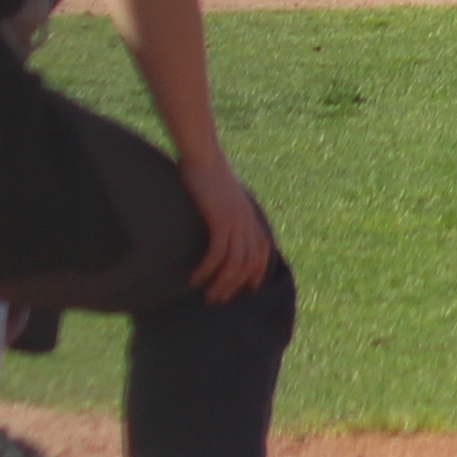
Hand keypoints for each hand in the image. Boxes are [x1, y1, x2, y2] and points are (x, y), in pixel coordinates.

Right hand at [180, 155, 274, 302]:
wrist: (202, 155)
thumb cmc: (207, 173)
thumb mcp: (223, 196)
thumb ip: (225, 211)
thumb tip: (217, 225)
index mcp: (250, 217)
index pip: (262, 252)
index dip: (256, 273)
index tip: (246, 290)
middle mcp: (247, 222)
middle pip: (248, 264)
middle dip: (235, 286)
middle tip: (217, 300)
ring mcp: (236, 221)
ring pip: (234, 263)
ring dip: (221, 284)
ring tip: (207, 297)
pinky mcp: (220, 220)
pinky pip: (217, 253)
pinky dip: (207, 270)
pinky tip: (195, 279)